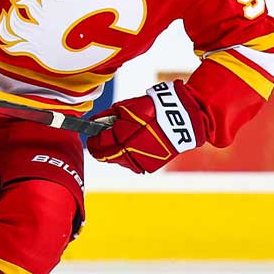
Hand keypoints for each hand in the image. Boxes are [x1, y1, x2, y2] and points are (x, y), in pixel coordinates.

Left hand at [84, 80, 204, 173]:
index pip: (97, 144)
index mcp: (121, 136)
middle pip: (105, 156)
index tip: (91, 136)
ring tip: (120, 141)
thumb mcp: (128, 107)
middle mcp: (128, 152)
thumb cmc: (153, 109)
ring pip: (118, 161)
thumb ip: (108, 116)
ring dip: (114, 153)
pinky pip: (132, 164)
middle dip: (100, 149)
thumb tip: (94, 121)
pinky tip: (133, 146)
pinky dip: (129, 157)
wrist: (181, 120)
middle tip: (99, 141)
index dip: (92, 140)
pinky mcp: (149, 166)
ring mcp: (139, 161)